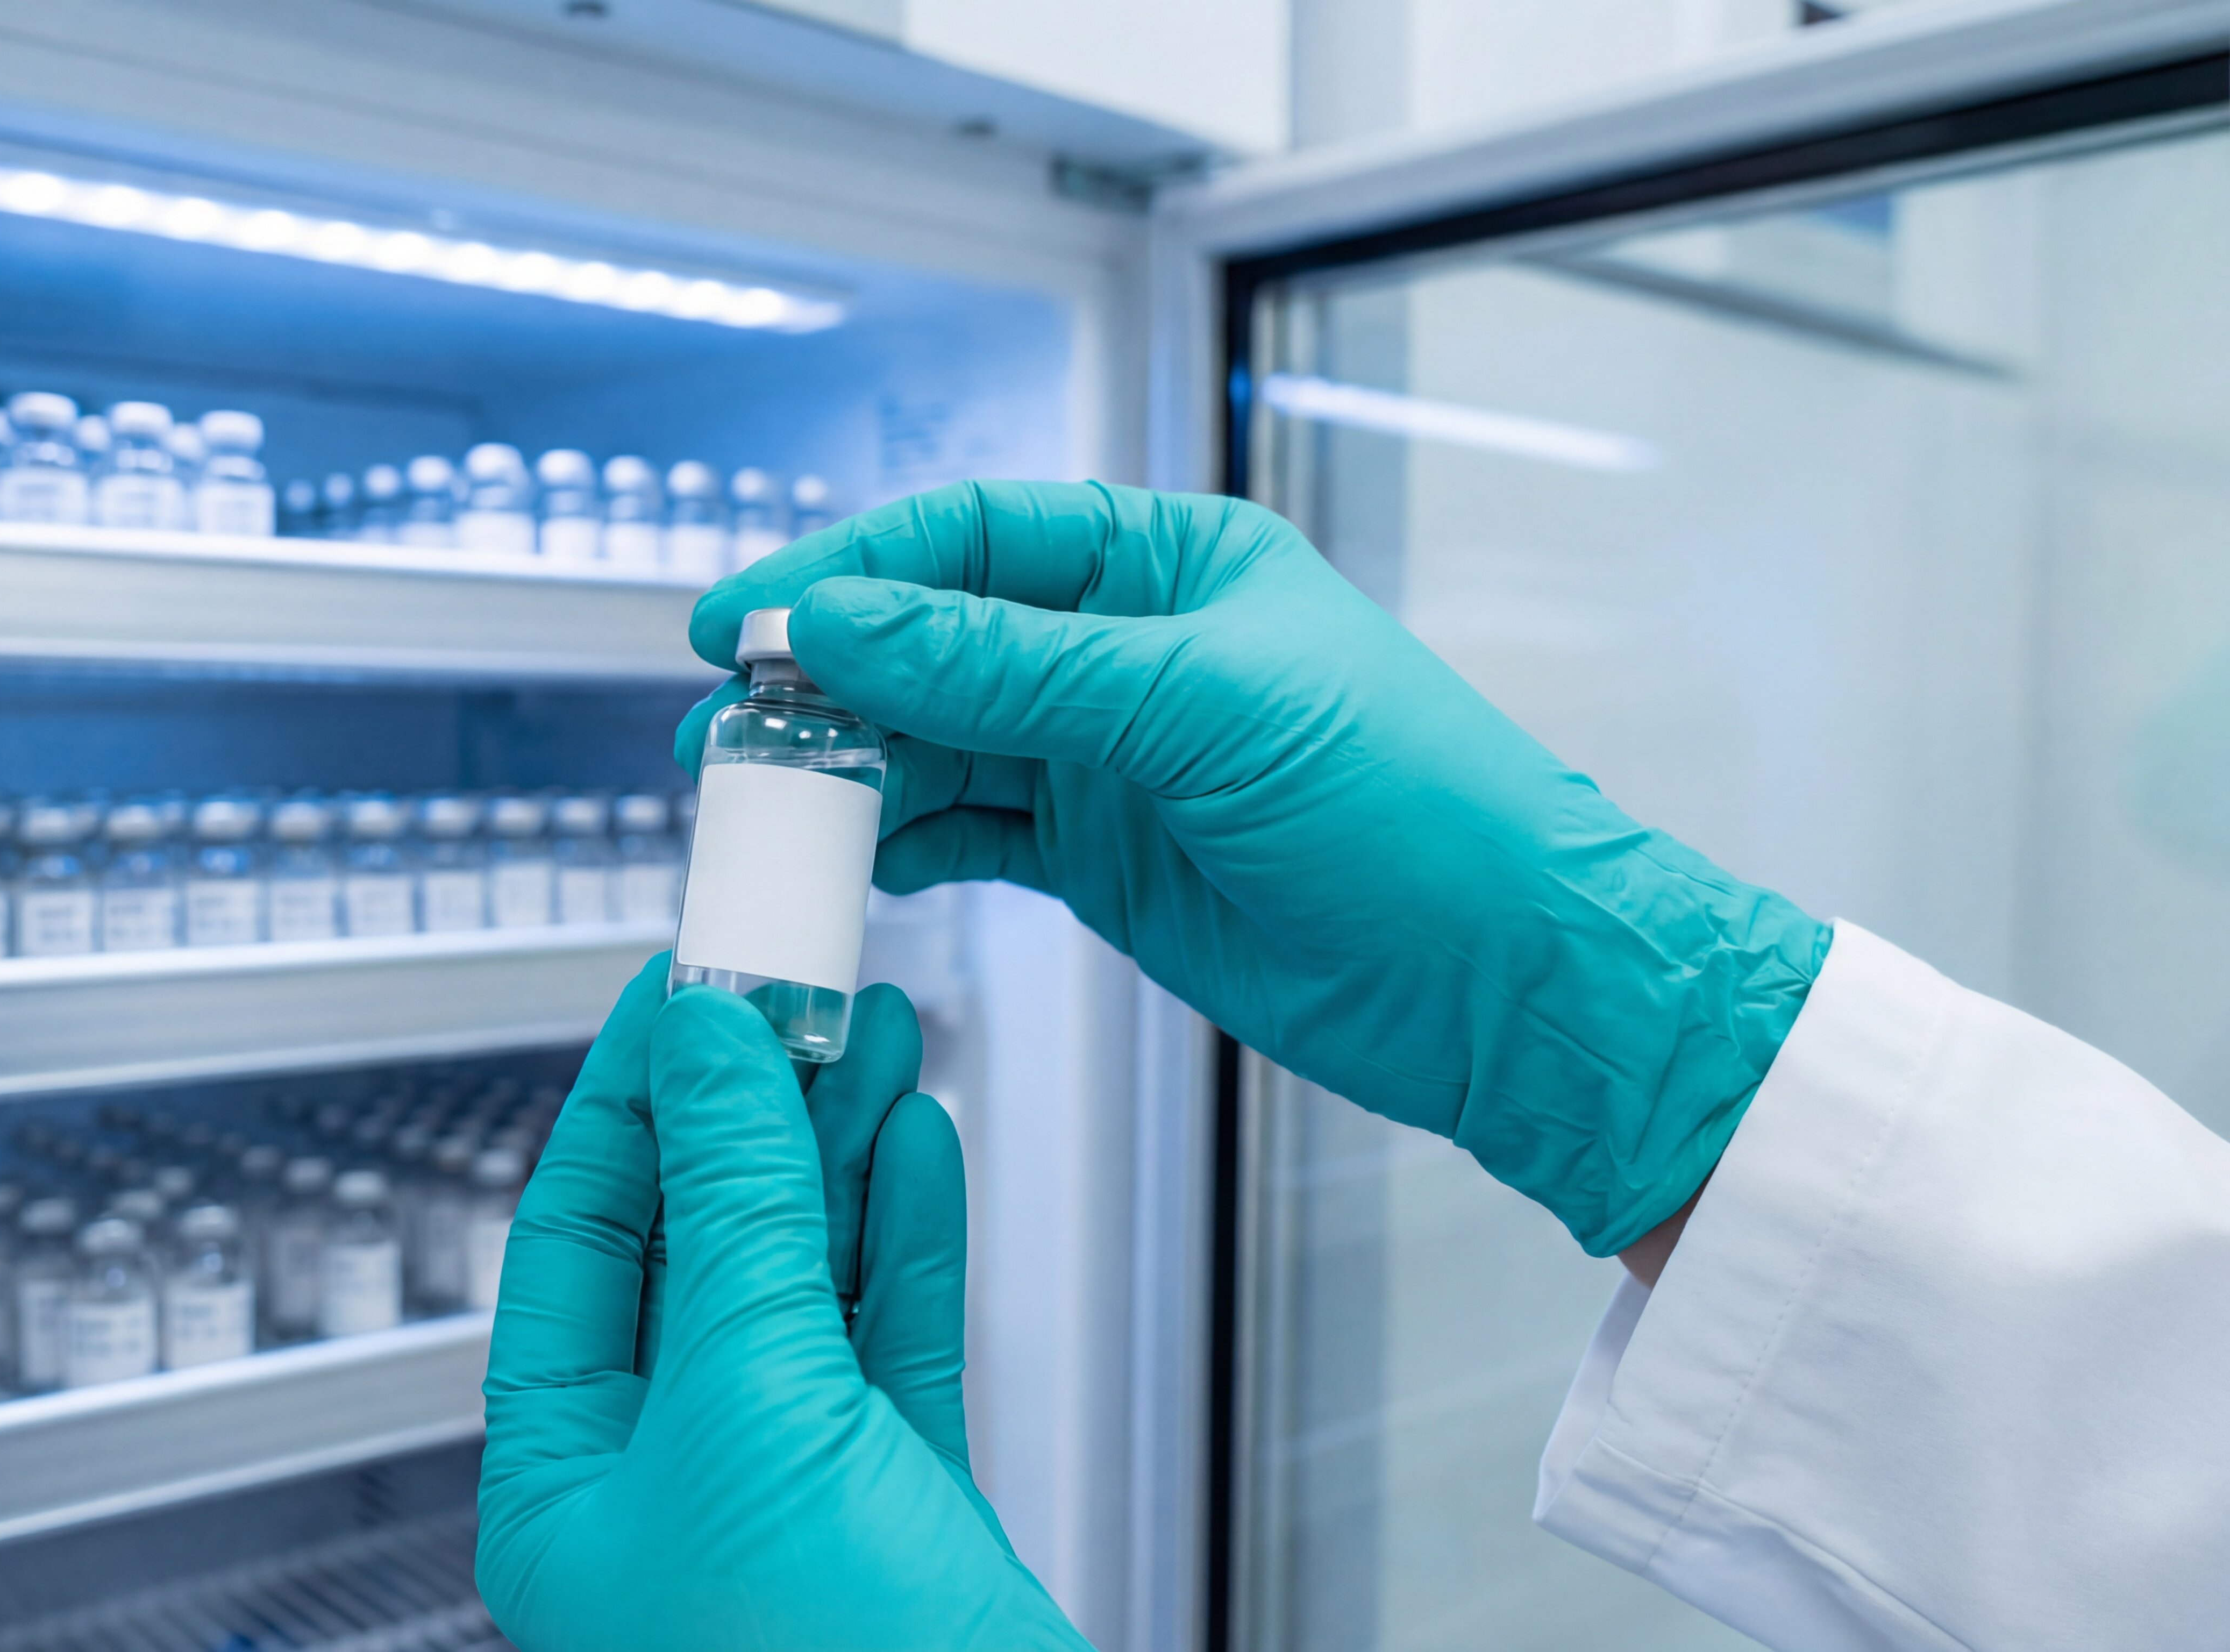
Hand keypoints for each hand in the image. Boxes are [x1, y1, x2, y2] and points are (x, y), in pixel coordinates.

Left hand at [476, 956, 1086, 1651]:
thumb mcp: (755, 1403)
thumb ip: (737, 1213)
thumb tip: (712, 1054)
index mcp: (567, 1489)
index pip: (574, 1243)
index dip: (631, 1103)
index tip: (679, 992)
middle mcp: (668, 1488)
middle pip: (696, 1248)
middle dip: (750, 1115)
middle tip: (790, 991)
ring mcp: (789, 1497)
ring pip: (805, 1282)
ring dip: (840, 1154)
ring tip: (869, 1030)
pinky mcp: (898, 1509)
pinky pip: (891, 1342)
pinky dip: (908, 1237)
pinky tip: (918, 1144)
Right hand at [682, 482, 1828, 1255]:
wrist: (1503, 983)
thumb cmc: (1413, 810)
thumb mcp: (1195, 710)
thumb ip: (1006, 668)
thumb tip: (843, 620)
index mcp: (1170, 563)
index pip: (972, 537)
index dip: (851, 569)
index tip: (749, 618)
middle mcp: (1130, 649)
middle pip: (936, 637)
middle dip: (828, 673)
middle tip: (728, 720)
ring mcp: (1111, 758)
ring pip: (939, 741)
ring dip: (847, 765)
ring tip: (757, 798)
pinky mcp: (1102, 859)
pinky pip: (970, 831)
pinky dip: (901, 840)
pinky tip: (847, 856)